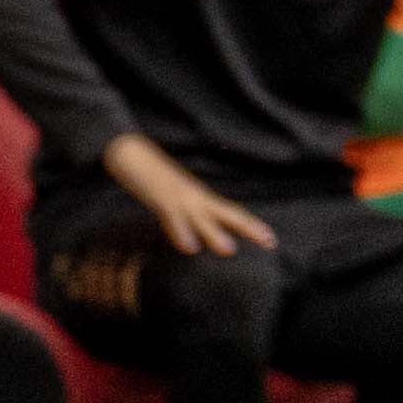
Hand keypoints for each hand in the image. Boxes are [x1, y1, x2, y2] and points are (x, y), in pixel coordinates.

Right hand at [104, 132, 276, 258]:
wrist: (130, 151)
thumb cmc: (152, 179)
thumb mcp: (173, 201)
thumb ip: (186, 220)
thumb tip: (194, 241)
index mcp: (200, 199)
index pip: (231, 213)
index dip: (251, 225)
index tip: (272, 240)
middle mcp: (195, 197)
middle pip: (227, 213)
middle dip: (248, 228)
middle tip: (270, 242)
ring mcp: (178, 196)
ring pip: (200, 217)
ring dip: (214, 234)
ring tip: (229, 251)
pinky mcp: (159, 196)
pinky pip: (172, 216)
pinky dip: (180, 231)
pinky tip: (188, 248)